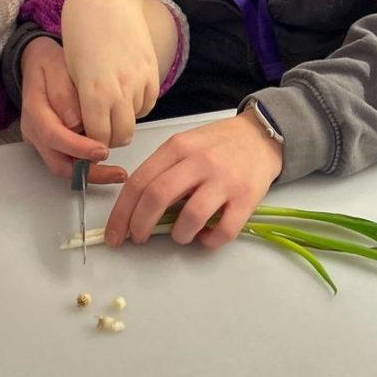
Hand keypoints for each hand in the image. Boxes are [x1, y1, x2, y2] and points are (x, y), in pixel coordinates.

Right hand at [19, 37, 126, 183]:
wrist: (36, 64)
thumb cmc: (49, 63)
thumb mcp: (57, 66)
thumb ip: (64, 93)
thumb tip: (76, 123)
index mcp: (34, 111)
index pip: (53, 136)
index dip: (78, 147)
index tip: (102, 150)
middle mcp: (34, 132)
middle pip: (58, 163)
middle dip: (89, 172)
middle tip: (117, 173)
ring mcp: (41, 140)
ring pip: (64, 167)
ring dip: (91, 173)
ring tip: (118, 173)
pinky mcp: (51, 144)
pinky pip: (68, 161)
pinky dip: (88, 166)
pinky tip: (108, 163)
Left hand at [60, 0, 160, 148]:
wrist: (105, 5)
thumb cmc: (82, 37)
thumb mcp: (73, 75)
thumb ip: (81, 106)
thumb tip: (87, 132)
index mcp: (94, 92)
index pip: (98, 138)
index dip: (93, 144)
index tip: (89, 142)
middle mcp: (120, 89)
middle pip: (121, 136)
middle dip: (110, 139)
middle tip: (102, 132)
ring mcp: (140, 81)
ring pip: (136, 120)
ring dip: (124, 120)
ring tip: (112, 107)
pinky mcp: (152, 73)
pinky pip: (148, 104)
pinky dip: (137, 106)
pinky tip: (125, 94)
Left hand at [104, 111, 282, 249]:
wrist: (261, 135)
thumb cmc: (217, 145)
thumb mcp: (184, 145)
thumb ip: (162, 171)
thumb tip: (137, 210)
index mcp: (177, 147)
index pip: (139, 182)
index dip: (121, 212)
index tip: (115, 233)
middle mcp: (198, 161)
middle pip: (157, 197)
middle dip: (139, 225)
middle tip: (137, 239)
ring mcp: (224, 180)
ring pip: (190, 217)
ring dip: (178, 235)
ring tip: (179, 235)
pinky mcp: (247, 198)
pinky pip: (223, 230)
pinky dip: (209, 241)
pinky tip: (205, 237)